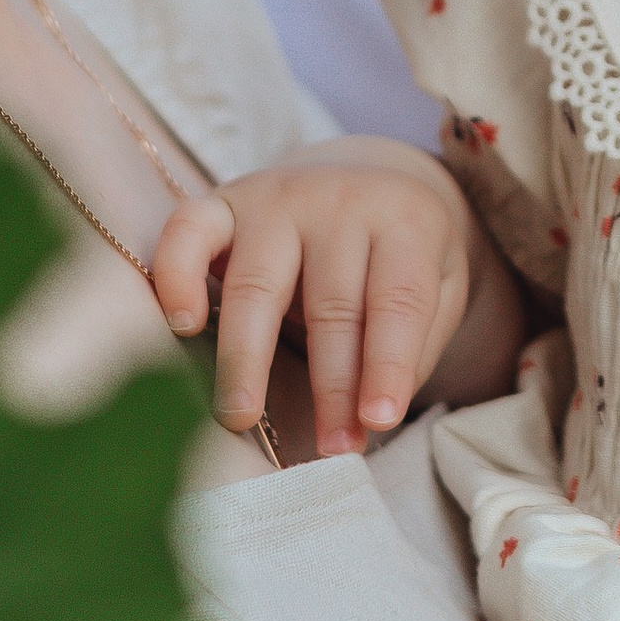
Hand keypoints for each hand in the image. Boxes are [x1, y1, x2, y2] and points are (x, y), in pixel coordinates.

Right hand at [152, 141, 479, 456]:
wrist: (370, 172)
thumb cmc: (404, 252)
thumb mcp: (442, 285)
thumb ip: (416, 343)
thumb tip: (368, 419)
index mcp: (405, 219)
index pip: (398, 301)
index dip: (388, 365)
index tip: (378, 423)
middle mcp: (338, 201)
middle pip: (331, 304)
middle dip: (330, 385)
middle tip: (330, 448)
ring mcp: (277, 196)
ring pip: (257, 283)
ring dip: (247, 359)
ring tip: (240, 419)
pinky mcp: (225, 200)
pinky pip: (189, 229)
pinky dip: (177, 273)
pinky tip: (182, 325)